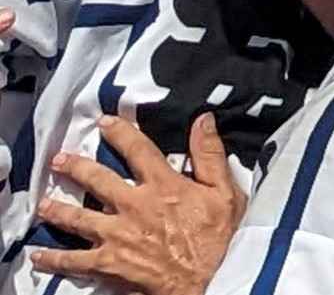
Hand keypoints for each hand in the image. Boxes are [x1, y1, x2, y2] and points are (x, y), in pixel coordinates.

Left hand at [31, 114, 245, 294]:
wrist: (207, 280)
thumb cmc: (217, 238)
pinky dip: (55, 258)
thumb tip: (202, 121)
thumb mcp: (225, 191)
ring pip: (79, 218)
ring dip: (58, 210)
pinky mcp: (108, 262)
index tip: (105, 122)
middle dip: (76, 168)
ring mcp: (117, 235)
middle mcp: (134, 206)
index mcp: (163, 185)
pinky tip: (40, 256)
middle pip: (98, 180)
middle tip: (59, 160)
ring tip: (44, 204)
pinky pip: (74, 260)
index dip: (121, 133)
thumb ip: (210, 155)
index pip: (138, 150)